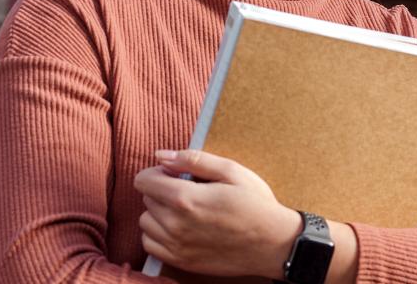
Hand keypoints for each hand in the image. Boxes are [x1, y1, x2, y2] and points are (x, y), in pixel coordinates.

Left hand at [134, 150, 301, 278]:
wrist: (272, 244)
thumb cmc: (255, 204)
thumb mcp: (232, 171)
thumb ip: (193, 160)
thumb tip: (161, 155)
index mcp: (185, 198)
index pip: (144, 180)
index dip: (157, 172)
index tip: (174, 174)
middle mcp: (175, 224)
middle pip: (146, 199)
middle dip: (162, 190)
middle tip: (190, 191)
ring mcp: (176, 246)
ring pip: (146, 222)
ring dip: (159, 213)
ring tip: (185, 211)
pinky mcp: (180, 261)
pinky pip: (150, 244)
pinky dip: (159, 234)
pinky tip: (180, 228)